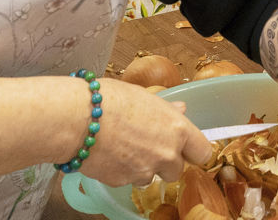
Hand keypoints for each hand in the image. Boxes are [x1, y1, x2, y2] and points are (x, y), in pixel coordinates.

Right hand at [77, 79, 212, 186]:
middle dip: (166, 162)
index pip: (203, 152)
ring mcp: (144, 171)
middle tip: (148, 146)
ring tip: (124, 147)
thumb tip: (180, 110)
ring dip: (144, 168)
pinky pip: (128, 180)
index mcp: (177, 129)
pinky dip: (122, 171)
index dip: (194, 151)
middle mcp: (166, 154)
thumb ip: (166, 109)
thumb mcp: (143, 96)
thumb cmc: (108, 100)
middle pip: (177, 170)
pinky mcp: (123, 182)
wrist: (75, 119)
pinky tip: (110, 153)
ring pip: (152, 177)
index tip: (188, 149)